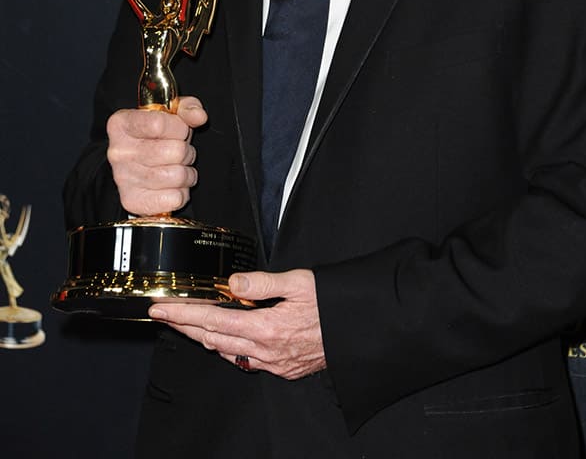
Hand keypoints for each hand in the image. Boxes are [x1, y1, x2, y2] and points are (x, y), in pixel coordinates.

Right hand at [106, 96, 206, 215]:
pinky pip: (175, 198)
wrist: (139, 164)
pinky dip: (181, 193)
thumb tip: (198, 116)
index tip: (179, 130)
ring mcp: (123, 178)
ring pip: (177, 176)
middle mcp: (118, 151)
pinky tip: (172, 185)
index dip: (179, 128)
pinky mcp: (132, 201)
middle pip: (175, 151)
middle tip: (180, 152)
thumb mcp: (172, 112)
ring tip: (177, 167)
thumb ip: (187, 107)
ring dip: (186, 173)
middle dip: (186, 151)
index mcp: (122, 123)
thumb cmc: (157, 135)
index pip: (159, 124)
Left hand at [148, 269, 325, 379]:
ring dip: (204, 338)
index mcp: (266, 328)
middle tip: (164, 315)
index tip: (162, 309)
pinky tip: (225, 341)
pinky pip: (246, 361)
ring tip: (187, 325)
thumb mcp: (301, 282)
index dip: (183, 314)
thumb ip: (264, 282)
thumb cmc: (333, 304)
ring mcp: (273, 363)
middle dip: (185, 327)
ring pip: (227, 353)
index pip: (212, 320)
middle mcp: (265, 350)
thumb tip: (233, 282)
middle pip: (212, 339)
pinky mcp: (283, 368)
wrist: (358, 331)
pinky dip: (229, 349)